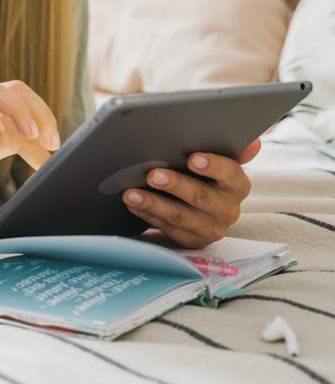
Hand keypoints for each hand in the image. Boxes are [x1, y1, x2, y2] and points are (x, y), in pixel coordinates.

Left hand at [121, 139, 259, 246]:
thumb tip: (252, 143)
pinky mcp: (191, 240)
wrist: (205, 205)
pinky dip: (148, 215)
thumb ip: (233, 150)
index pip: (230, 174)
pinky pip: (167, 228)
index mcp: (238, 186)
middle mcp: (227, 210)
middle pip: (201, 197)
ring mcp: (209, 228)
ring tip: (132, 194)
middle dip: (175, 185)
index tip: (192, 158)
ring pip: (180, 216)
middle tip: (153, 174)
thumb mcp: (221, 160)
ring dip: (153, 204)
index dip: (212, 166)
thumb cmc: (209, 176)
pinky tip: (134, 204)